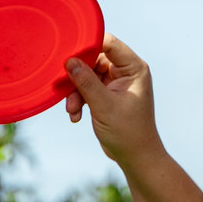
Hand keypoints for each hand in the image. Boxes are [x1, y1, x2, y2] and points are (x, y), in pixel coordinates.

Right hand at [64, 34, 162, 170]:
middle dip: (78, 78)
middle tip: (66, 92)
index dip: (88, 46)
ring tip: (72, 111)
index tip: (69, 56)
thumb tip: (70, 61)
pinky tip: (76, 116)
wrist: (135, 157)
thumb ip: (86, 82)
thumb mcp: (104, 106)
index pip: (108, 44)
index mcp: (133, 68)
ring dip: (76, 93)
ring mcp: (116, 84)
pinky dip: (80, 101)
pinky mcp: (107, 96)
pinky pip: (88, 90)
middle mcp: (126, 72)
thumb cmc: (128, 133)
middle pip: (94, 61)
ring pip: (88, 77)